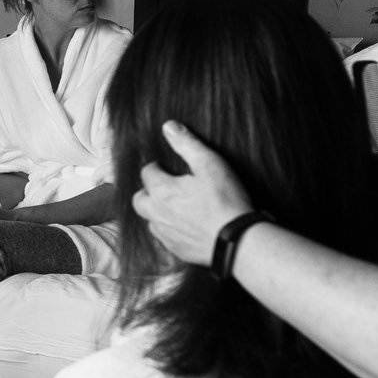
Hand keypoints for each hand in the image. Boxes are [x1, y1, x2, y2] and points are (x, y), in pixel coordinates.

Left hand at [132, 121, 253, 264]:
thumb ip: (187, 144)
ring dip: (157, 211)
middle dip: (148, 190)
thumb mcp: (210, 164)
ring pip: (150, 220)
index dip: (157, 167)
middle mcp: (157, 214)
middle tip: (165, 186)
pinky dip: (169, 229)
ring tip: (175, 205)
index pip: (147, 173)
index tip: (166, 166)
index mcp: (162, 191)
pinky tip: (184, 225)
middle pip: (139, 199)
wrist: (237, 241)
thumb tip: (169, 127)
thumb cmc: (225, 201)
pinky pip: (164, 238)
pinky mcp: (176, 250)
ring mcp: (165, 234)